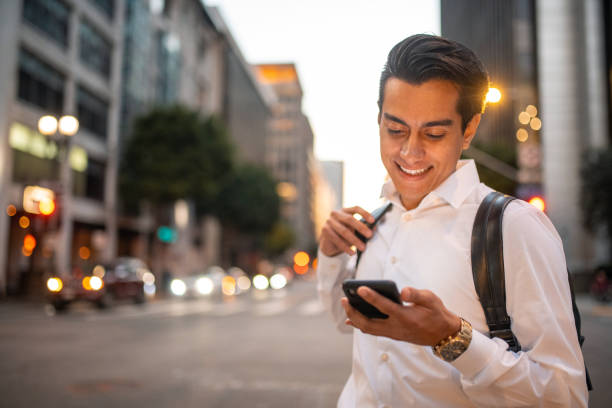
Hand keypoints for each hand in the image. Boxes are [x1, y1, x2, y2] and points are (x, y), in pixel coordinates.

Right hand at [319, 206, 374, 256]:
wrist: (329, 242)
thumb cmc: (344, 234)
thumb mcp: (354, 229)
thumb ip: (362, 227)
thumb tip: (374, 228)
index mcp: (345, 210)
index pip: (356, 208)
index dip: (364, 213)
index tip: (373, 221)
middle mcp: (336, 214)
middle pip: (350, 219)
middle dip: (361, 227)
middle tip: (369, 235)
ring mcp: (329, 221)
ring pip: (344, 231)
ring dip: (354, 240)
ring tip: (362, 247)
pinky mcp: (325, 230)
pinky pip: (336, 239)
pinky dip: (345, 247)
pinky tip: (352, 252)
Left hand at [341, 286, 460, 345]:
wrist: (443, 334)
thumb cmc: (436, 313)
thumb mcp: (431, 300)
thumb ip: (417, 295)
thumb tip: (403, 291)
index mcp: (406, 317)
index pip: (385, 307)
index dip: (372, 297)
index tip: (360, 288)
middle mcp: (397, 327)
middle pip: (369, 323)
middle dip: (354, 311)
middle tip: (344, 299)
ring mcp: (393, 334)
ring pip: (368, 329)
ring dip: (355, 318)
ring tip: (345, 305)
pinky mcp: (392, 335)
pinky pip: (373, 332)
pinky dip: (360, 325)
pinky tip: (351, 320)